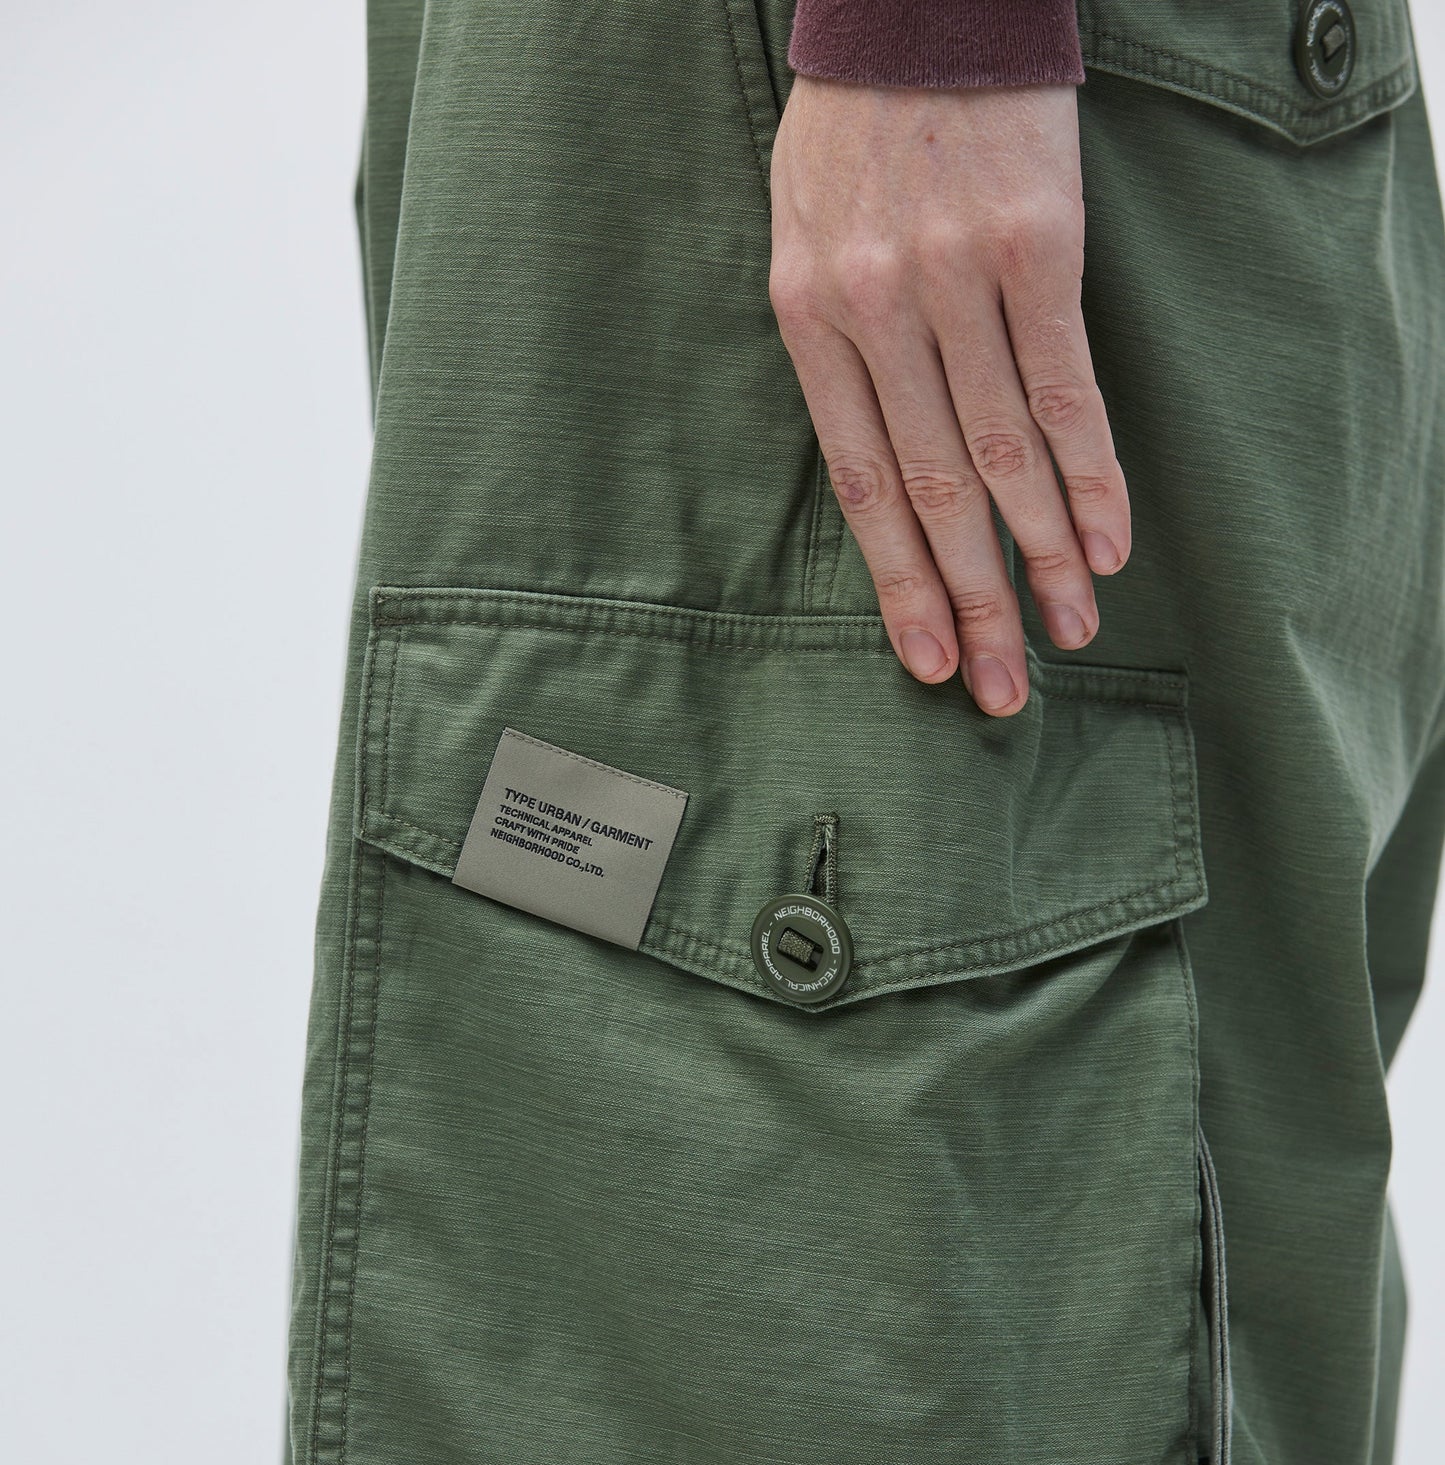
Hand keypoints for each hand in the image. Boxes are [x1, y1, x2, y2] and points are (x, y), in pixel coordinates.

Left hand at [769, 79, 1129, 715]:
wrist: (919, 5)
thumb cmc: (854, 135)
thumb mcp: (803, 240)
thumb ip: (838, 352)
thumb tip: (887, 474)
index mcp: (808, 320)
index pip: (862, 484)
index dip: (899, 585)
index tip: (927, 664)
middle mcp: (878, 309)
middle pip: (936, 491)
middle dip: (973, 602)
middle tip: (1002, 688)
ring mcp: (957, 278)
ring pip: (1005, 452)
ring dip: (1045, 555)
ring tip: (1069, 631)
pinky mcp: (1033, 245)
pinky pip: (1066, 383)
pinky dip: (1092, 469)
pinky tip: (1108, 541)